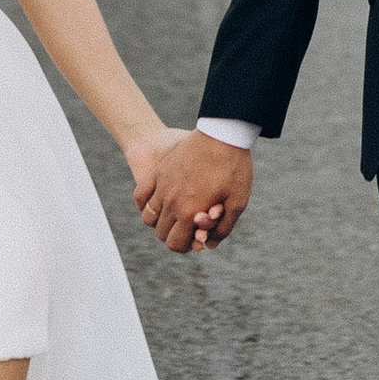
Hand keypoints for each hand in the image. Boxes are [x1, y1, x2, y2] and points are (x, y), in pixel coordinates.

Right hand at [131, 127, 253, 255]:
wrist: (223, 133)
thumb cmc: (234, 168)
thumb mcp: (237, 202)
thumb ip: (223, 228)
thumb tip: (209, 246)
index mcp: (189, 213)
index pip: (175, 244)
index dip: (185, 246)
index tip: (196, 237)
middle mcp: (171, 202)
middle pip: (160, 233)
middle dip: (174, 234)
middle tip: (188, 225)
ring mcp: (162, 186)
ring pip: (148, 217)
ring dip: (159, 221)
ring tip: (174, 214)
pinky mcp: (159, 171)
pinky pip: (140, 195)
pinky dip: (145, 203)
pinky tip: (158, 201)